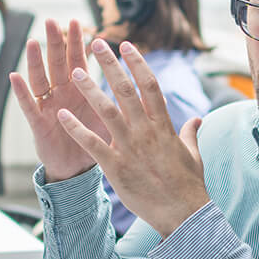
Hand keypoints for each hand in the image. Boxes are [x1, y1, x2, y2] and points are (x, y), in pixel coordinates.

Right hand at [9, 19, 110, 181]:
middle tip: (52, 21)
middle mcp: (62, 93)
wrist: (80, 168)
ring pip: (40, 80)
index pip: (79, 61)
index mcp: (81, 90)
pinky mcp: (38, 123)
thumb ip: (123, 100)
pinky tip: (14, 77)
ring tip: (32, 42)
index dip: (77, 43)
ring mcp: (49, 106)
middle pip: (57, 64)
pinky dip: (21, 92)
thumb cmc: (97, 140)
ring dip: (36, 61)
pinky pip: (28, 106)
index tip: (78, 22)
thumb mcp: (112, 117)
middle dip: (55, 43)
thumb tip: (151, 86)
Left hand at [56, 39, 209, 237]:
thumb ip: (190, 133)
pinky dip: (76, 129)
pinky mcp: (116, 167)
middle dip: (110, 64)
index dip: (137, 62)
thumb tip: (197, 119)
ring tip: (74, 72)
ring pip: (106, 111)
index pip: (149, 85)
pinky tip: (61, 116)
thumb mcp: (192, 153)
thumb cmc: (188, 184)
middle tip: (96, 43)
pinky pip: (92, 144)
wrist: (183, 214)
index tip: (126, 45)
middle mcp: (146, 131)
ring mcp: (130, 148)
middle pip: (125, 90)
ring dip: (89, 89)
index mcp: (164, 126)